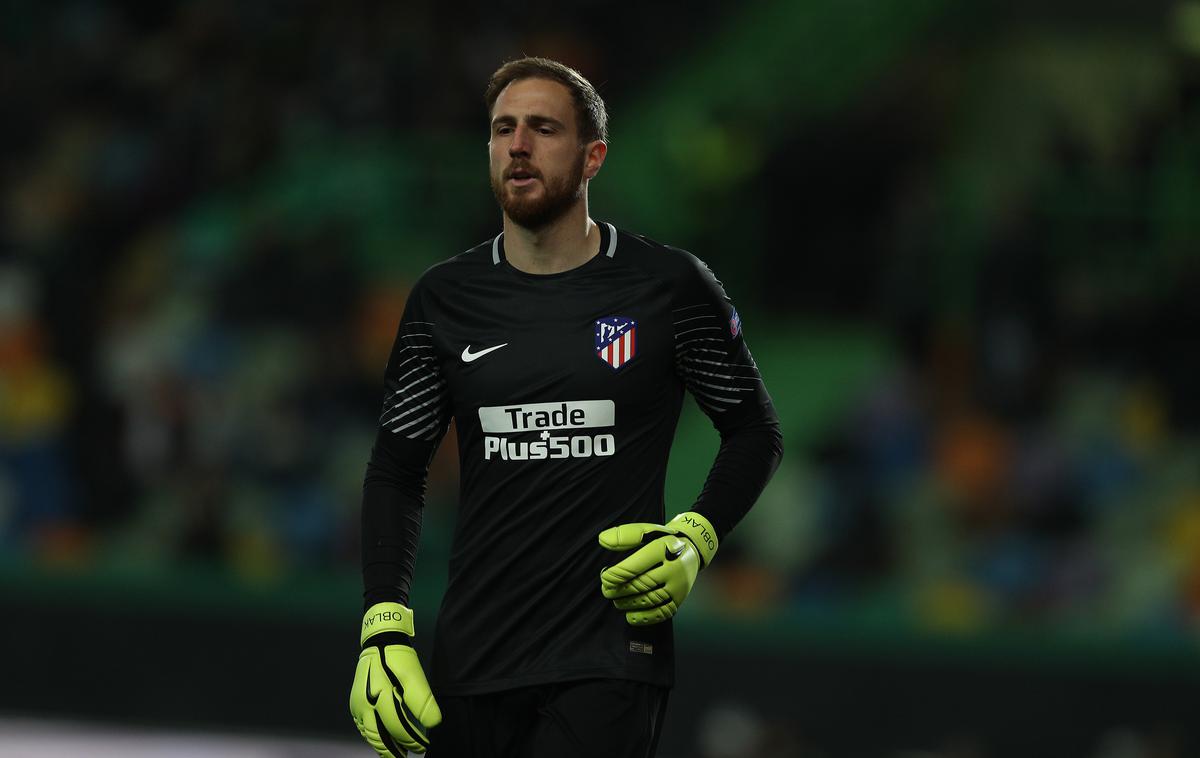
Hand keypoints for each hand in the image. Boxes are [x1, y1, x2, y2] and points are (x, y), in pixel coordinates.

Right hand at [349, 603, 441, 755]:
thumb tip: (433, 724)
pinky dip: (375, 737)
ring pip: (369, 734)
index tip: (424, 745)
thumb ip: (423, 701)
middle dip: (394, 750)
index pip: (397, 728)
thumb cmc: (398, 658)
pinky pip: (364, 727)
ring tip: (398, 753)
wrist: (379, 641)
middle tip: (407, 756)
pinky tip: (385, 741)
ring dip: (383, 747)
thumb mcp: (415, 676)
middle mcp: (365, 703)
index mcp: (381, 695)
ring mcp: (357, 704)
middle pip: (379, 737)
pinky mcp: (355, 704)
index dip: (412, 740)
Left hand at [598, 511, 718, 625]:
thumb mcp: (646, 531)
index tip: (605, 578)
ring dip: (629, 603)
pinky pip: (662, 613)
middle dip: (621, 590)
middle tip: (607, 591)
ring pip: (651, 599)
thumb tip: (603, 540)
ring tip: (616, 601)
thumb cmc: (662, 541)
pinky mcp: (680, 599)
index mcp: (663, 549)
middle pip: (643, 584)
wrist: (691, 549)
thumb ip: (624, 535)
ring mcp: (678, 585)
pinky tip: (630, 616)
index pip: (637, 566)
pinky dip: (644, 617)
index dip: (617, 574)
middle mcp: (674, 568)